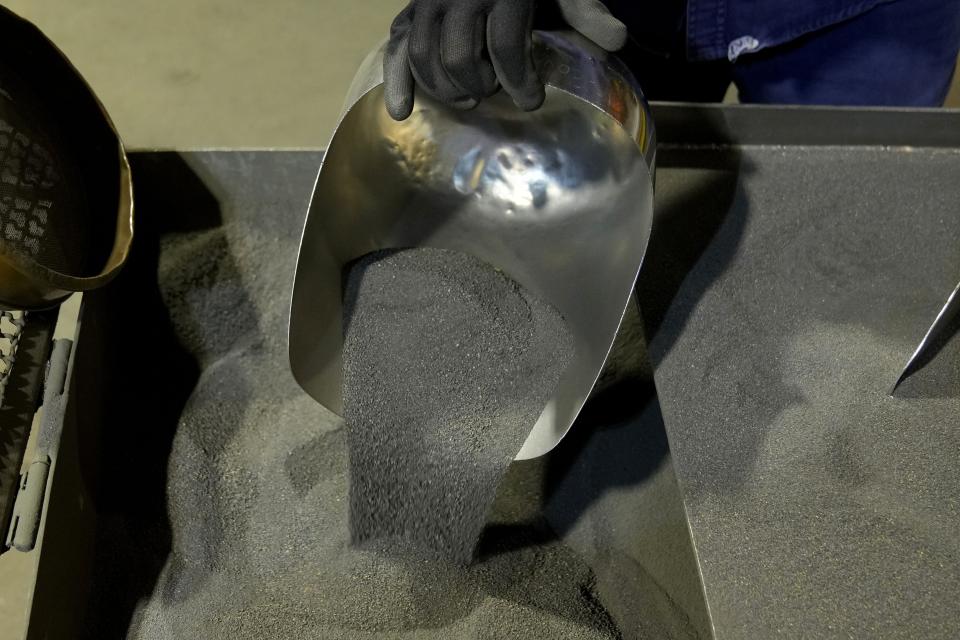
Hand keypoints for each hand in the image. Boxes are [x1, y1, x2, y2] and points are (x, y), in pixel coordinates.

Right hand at [384, 0, 627, 119]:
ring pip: (424, 56)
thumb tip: (617, 40)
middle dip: (478, 84)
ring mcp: (429, 3)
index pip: (505, 45)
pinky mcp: (411, 12)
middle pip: (458, 57)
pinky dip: (396, 80)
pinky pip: (395, 47)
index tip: (531, 101)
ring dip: (445, 87)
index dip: (518, 80)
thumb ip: (585, 9)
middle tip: (493, 94)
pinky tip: (402, 111)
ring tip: (468, 98)